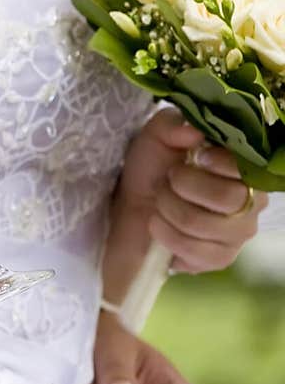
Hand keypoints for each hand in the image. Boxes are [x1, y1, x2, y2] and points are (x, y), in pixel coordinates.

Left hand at [119, 107, 267, 272]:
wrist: (131, 209)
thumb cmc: (152, 170)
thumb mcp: (156, 137)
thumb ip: (172, 124)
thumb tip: (193, 131)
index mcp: (243, 167)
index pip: (248, 167)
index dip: (220, 162)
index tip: (195, 157)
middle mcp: (252, 200)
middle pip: (228, 198)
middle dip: (182, 186)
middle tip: (166, 182)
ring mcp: (238, 233)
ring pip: (201, 223)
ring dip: (168, 209)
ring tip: (159, 203)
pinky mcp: (220, 259)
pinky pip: (194, 251)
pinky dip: (166, 234)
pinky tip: (158, 225)